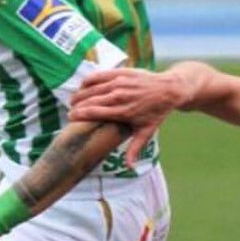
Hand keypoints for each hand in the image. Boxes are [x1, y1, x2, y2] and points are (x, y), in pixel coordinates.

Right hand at [69, 68, 185, 164]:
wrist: (169, 89)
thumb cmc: (156, 112)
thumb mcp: (146, 132)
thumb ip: (135, 149)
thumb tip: (130, 168)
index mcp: (122, 111)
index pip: (94, 112)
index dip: (79, 115)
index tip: (70, 118)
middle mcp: (119, 96)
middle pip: (89, 100)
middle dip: (76, 106)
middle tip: (70, 111)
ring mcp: (119, 82)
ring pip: (92, 87)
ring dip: (80, 94)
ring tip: (73, 101)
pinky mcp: (120, 72)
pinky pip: (99, 76)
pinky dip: (88, 81)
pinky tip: (82, 86)